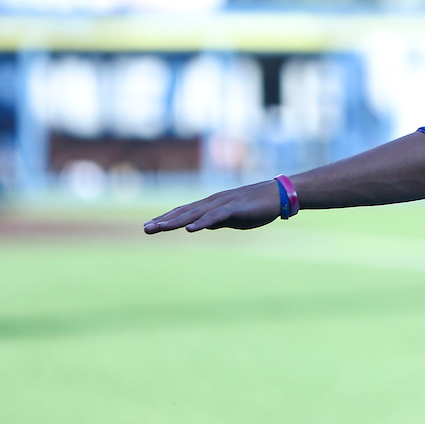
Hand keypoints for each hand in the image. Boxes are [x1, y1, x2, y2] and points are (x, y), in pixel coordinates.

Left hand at [144, 180, 280, 232]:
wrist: (279, 194)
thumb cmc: (258, 207)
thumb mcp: (233, 218)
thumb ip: (217, 221)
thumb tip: (202, 225)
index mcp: (212, 205)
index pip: (184, 211)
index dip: (166, 218)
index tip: (149, 226)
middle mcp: (213, 202)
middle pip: (184, 212)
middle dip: (164, 220)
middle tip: (145, 229)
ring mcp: (223, 204)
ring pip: (195, 214)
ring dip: (176, 221)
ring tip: (160, 228)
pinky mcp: (235, 208)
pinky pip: (215, 216)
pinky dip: (202, 222)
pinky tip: (191, 229)